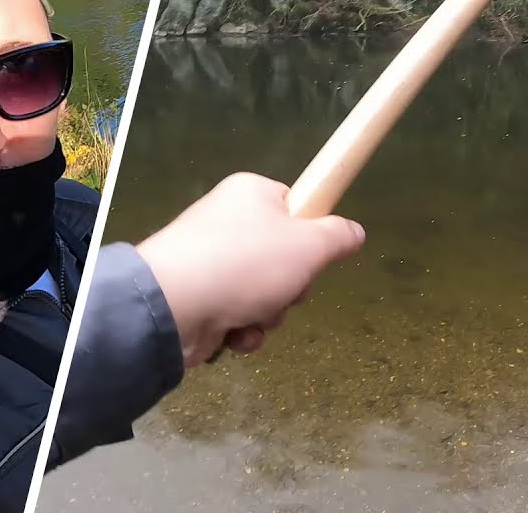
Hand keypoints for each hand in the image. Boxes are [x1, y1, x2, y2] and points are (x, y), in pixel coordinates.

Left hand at [136, 173, 365, 367]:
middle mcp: (227, 223)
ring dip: (269, 314)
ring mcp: (209, 262)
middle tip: (286, 290)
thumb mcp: (310, 245)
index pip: (293, 207)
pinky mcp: (198, 298)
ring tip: (253, 315)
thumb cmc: (246, 263)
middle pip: (283, 257)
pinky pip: (238, 315)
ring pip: (264, 292)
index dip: (310, 234)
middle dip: (291, 286)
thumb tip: (354, 231)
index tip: (315, 253)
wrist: (173, 306)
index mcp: (249, 195)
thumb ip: (338, 236)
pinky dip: (242, 330)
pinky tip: (234, 333)